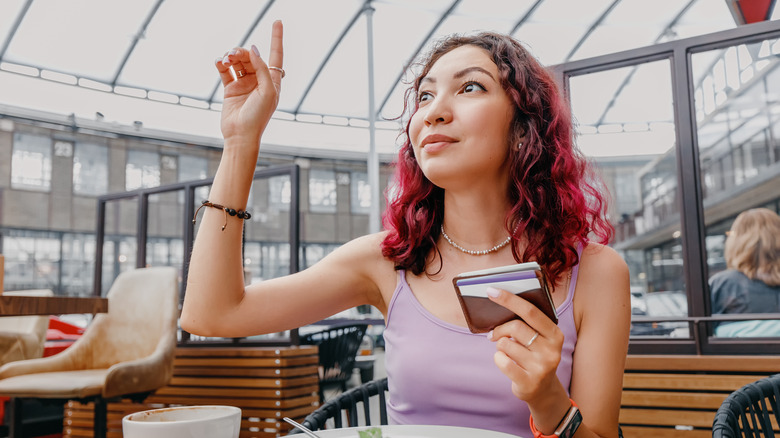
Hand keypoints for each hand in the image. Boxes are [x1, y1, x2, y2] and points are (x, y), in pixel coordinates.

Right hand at [215, 20, 283, 143]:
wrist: (241, 136)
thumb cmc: (259, 117)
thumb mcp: (267, 91)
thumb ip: (262, 69)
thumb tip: (253, 49)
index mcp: (273, 81)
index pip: (276, 55)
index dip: (277, 38)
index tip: (277, 21)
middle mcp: (259, 80)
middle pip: (251, 56)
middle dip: (242, 52)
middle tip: (234, 55)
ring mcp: (244, 84)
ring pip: (237, 62)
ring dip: (231, 57)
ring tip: (226, 60)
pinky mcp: (230, 89)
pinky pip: (225, 71)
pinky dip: (221, 64)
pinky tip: (219, 62)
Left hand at [486, 287, 564, 403]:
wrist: (543, 390)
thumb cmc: (535, 356)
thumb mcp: (539, 339)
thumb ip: (527, 323)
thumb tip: (499, 303)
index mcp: (555, 334)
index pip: (530, 311)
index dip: (509, 299)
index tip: (491, 291)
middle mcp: (552, 350)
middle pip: (516, 327)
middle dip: (500, 328)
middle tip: (494, 333)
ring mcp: (541, 367)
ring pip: (506, 344)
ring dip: (500, 345)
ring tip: (507, 351)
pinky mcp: (529, 382)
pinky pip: (502, 361)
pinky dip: (498, 358)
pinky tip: (504, 360)